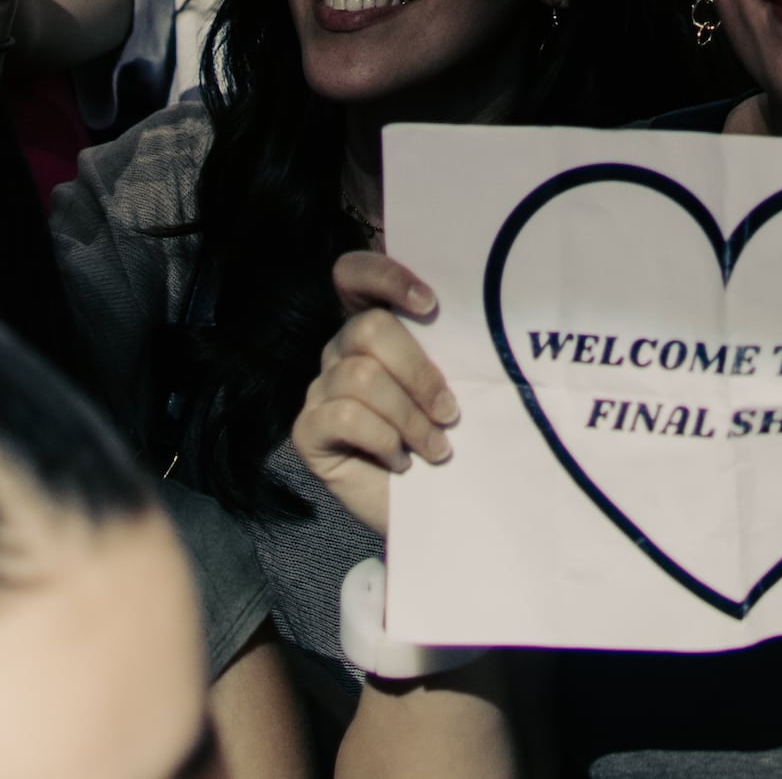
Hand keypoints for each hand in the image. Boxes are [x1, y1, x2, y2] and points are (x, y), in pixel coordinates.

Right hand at [292, 250, 457, 538]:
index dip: (384, 275)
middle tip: (450, 411)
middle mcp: (340, 351)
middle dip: (418, 372)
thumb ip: (447, 346)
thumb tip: (473, 315)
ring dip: (409, 417)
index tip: (430, 305)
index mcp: (372, 327)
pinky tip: (400, 461)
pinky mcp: (308, 430)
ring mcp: (320, 389)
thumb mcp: (453, 385)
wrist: (436, 507)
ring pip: (361, 377)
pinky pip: (342, 416)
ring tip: (436, 448)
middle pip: (368, 329)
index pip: (353, 274)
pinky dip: (382, 439)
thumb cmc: (447, 438)